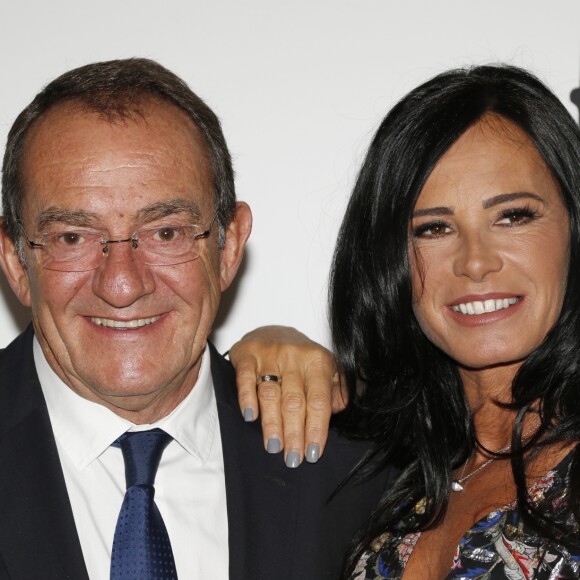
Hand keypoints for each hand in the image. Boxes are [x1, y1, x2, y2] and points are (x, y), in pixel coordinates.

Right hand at [229, 326, 346, 466]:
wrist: (273, 331)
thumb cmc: (302, 360)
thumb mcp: (327, 370)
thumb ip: (337, 390)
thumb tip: (343, 408)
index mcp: (318, 361)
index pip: (318, 400)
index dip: (316, 428)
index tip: (313, 453)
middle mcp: (294, 356)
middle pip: (294, 401)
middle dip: (294, 433)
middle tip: (292, 459)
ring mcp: (269, 353)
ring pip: (270, 393)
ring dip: (272, 423)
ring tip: (274, 448)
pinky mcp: (247, 354)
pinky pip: (245, 378)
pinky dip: (247, 398)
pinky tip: (250, 416)